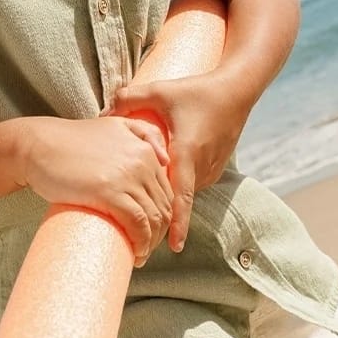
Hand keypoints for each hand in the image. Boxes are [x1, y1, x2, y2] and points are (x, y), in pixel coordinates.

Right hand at [16, 116, 172, 265]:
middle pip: (163, 207)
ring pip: (154, 219)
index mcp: (145, 147)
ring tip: (139, 255)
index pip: (166, 191)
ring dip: (150, 243)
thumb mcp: (112, 124)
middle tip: (143, 248)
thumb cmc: (70, 142)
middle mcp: (142, 160)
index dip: (162, 216)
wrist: (37, 145)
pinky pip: (138, 224)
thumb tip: (165, 159)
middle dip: (158, 233)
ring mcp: (127, 176)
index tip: (148, 231)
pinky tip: (135, 253)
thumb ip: (143, 131)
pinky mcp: (110, 192)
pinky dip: (140, 243)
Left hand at [111, 71, 249, 252]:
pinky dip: (178, 182)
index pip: (181, 196)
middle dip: (161, 211)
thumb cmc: (196, 90)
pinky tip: (164, 174)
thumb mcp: (159, 90)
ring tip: (146, 199)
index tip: (172, 247)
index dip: (177, 223)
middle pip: (177, 196)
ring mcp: (212, 168)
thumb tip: (102, 114)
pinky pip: (192, 181)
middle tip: (139, 226)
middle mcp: (202, 166)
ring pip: (184, 189)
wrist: (235, 90)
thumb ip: (128, 99)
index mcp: (187, 152)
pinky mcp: (216, 166)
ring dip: (168, 194)